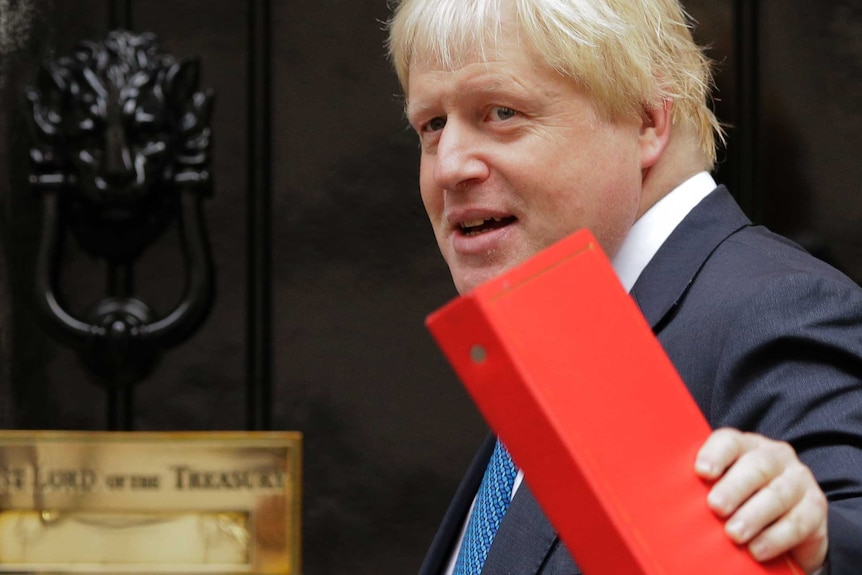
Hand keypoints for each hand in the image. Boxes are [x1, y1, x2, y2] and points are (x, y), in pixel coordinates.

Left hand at [694, 428, 827, 573]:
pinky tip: (756, 550)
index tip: (702, 472)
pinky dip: (775, 538)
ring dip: (754, 516)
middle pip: (756, 467)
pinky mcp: (816, 507)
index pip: (729, 441)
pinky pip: (797, 522)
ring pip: (777, 495)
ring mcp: (798, 479)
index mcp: (745, 445)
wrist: (788, 519)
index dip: (715, 454)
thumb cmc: (740, 499)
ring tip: (734, 534)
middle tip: (715, 507)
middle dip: (734, 487)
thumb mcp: (721, 486)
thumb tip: (665, 496)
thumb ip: (702, 484)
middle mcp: (775, 456)